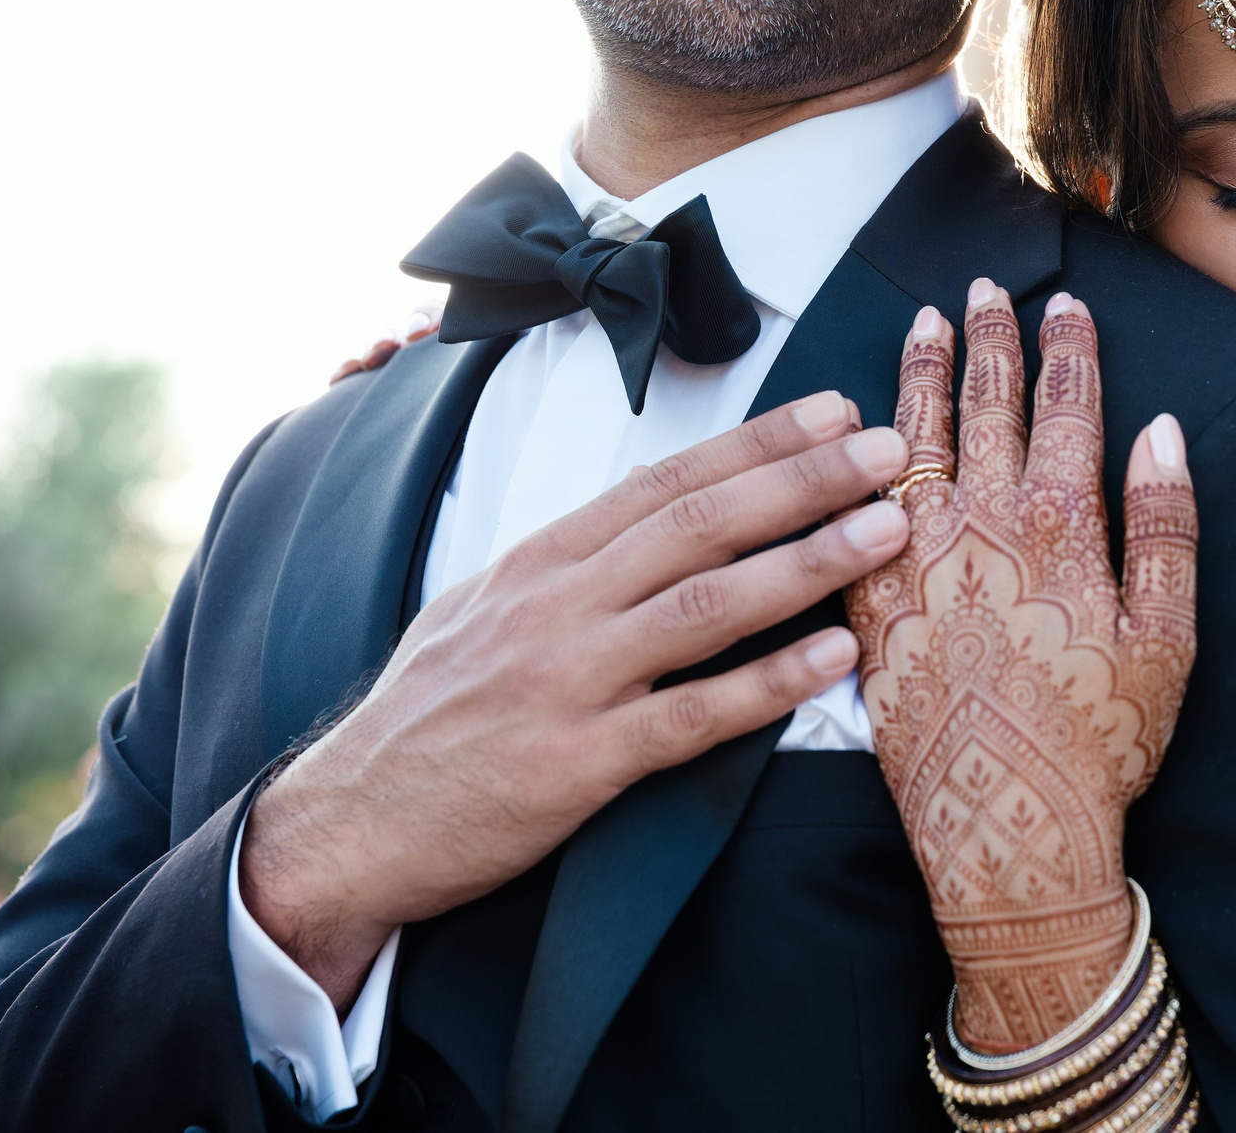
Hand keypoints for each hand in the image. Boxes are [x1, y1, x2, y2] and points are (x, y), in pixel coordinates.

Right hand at [241, 395, 910, 1007]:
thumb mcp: (482, 608)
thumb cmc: (425, 717)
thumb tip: (650, 512)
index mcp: (539, 561)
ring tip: (887, 531)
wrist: (346, 824)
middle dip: (804, 480)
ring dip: (808, 562)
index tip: (833, 411)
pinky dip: (767, 684)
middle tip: (889, 450)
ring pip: (706, 605)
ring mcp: (568, 682)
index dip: (756, 443)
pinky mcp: (577, 766)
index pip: (666, 482)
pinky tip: (834, 659)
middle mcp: (557, 606)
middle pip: (700, 524)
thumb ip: (570, 564)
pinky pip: (690, 717)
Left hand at [849, 281, 1197, 1052]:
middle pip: (988, 406)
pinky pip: (857, 506)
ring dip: (923, 374)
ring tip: (925, 324)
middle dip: (991, 340)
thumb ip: (1165, 525)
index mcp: (1063, 525)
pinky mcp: (872, 601)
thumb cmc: (1101, 739)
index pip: (1068, 408)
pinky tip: (857, 427)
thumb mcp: (1168, 637)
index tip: (1064, 303)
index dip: (1068, 349)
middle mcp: (984, 526)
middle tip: (985, 288)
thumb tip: (1161, 431)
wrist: (1008, 824)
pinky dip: (859, 456)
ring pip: (916, 439)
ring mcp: (919, 560)